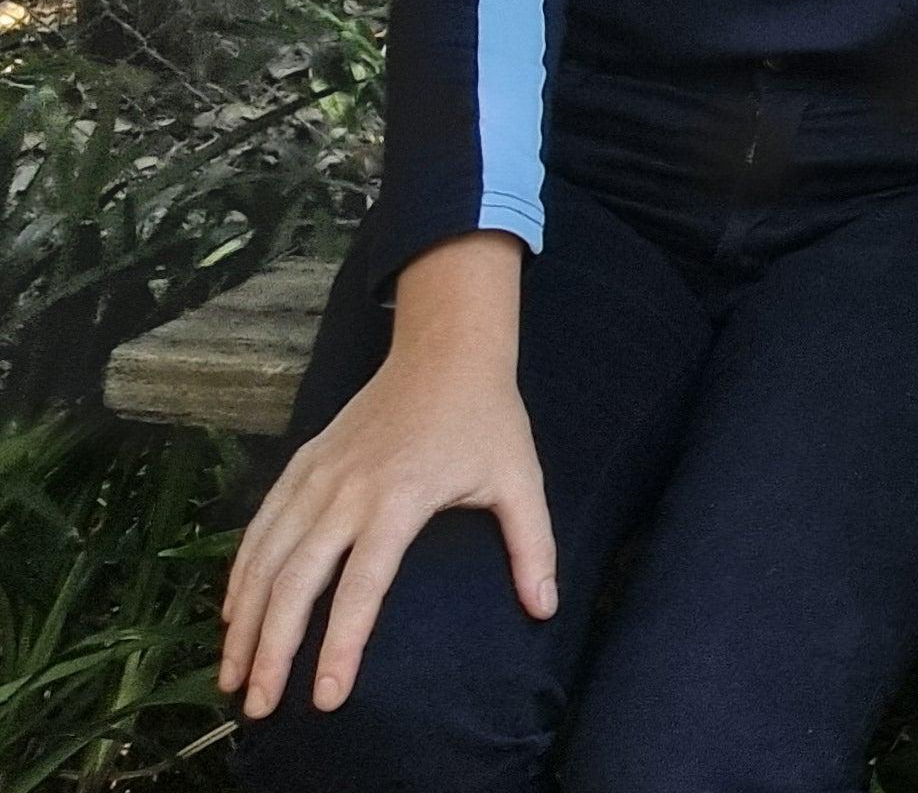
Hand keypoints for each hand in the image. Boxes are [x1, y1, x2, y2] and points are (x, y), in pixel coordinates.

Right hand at [219, 333, 552, 719]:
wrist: (446, 349)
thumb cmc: (487, 419)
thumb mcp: (519, 478)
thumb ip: (532, 546)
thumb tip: (545, 607)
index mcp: (400, 499)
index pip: (362, 587)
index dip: (341, 646)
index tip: (326, 697)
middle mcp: (346, 492)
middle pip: (296, 583)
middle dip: (272, 650)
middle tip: (259, 708)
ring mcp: (317, 476)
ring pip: (266, 559)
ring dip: (244, 622)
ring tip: (232, 676)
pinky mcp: (301, 463)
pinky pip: (260, 527)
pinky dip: (240, 572)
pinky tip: (231, 613)